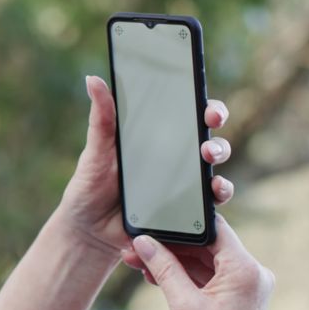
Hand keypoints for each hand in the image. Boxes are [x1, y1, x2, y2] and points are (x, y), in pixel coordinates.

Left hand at [60, 76, 234, 254]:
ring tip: (210, 166)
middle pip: (209, 142)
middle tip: (208, 135)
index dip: (207, 109)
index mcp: (157, 139)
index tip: (207, 109)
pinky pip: (208, 207)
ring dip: (220, 166)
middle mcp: (176, 161)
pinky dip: (215, 199)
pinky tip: (211, 197)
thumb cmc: (90, 186)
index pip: (190, 116)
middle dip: (216, 136)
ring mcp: (182, 188)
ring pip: (214, 173)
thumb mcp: (95, 151)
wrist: (87, 230)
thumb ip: (101, 118)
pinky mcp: (183, 215)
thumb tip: (93, 79)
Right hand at [127, 216, 273, 309]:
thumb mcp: (182, 304)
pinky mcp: (238, 297)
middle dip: (171, 246)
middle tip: (139, 245)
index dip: (183, 222)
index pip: (213, 230)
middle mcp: (253, 274)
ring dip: (174, 262)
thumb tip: (143, 242)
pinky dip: (186, 276)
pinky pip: (209, 277)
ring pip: (205, 261)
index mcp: (246, 270)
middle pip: (207, 245)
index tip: (156, 220)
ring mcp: (247, 286)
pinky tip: (157, 275)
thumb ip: (163, 267)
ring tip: (140, 261)